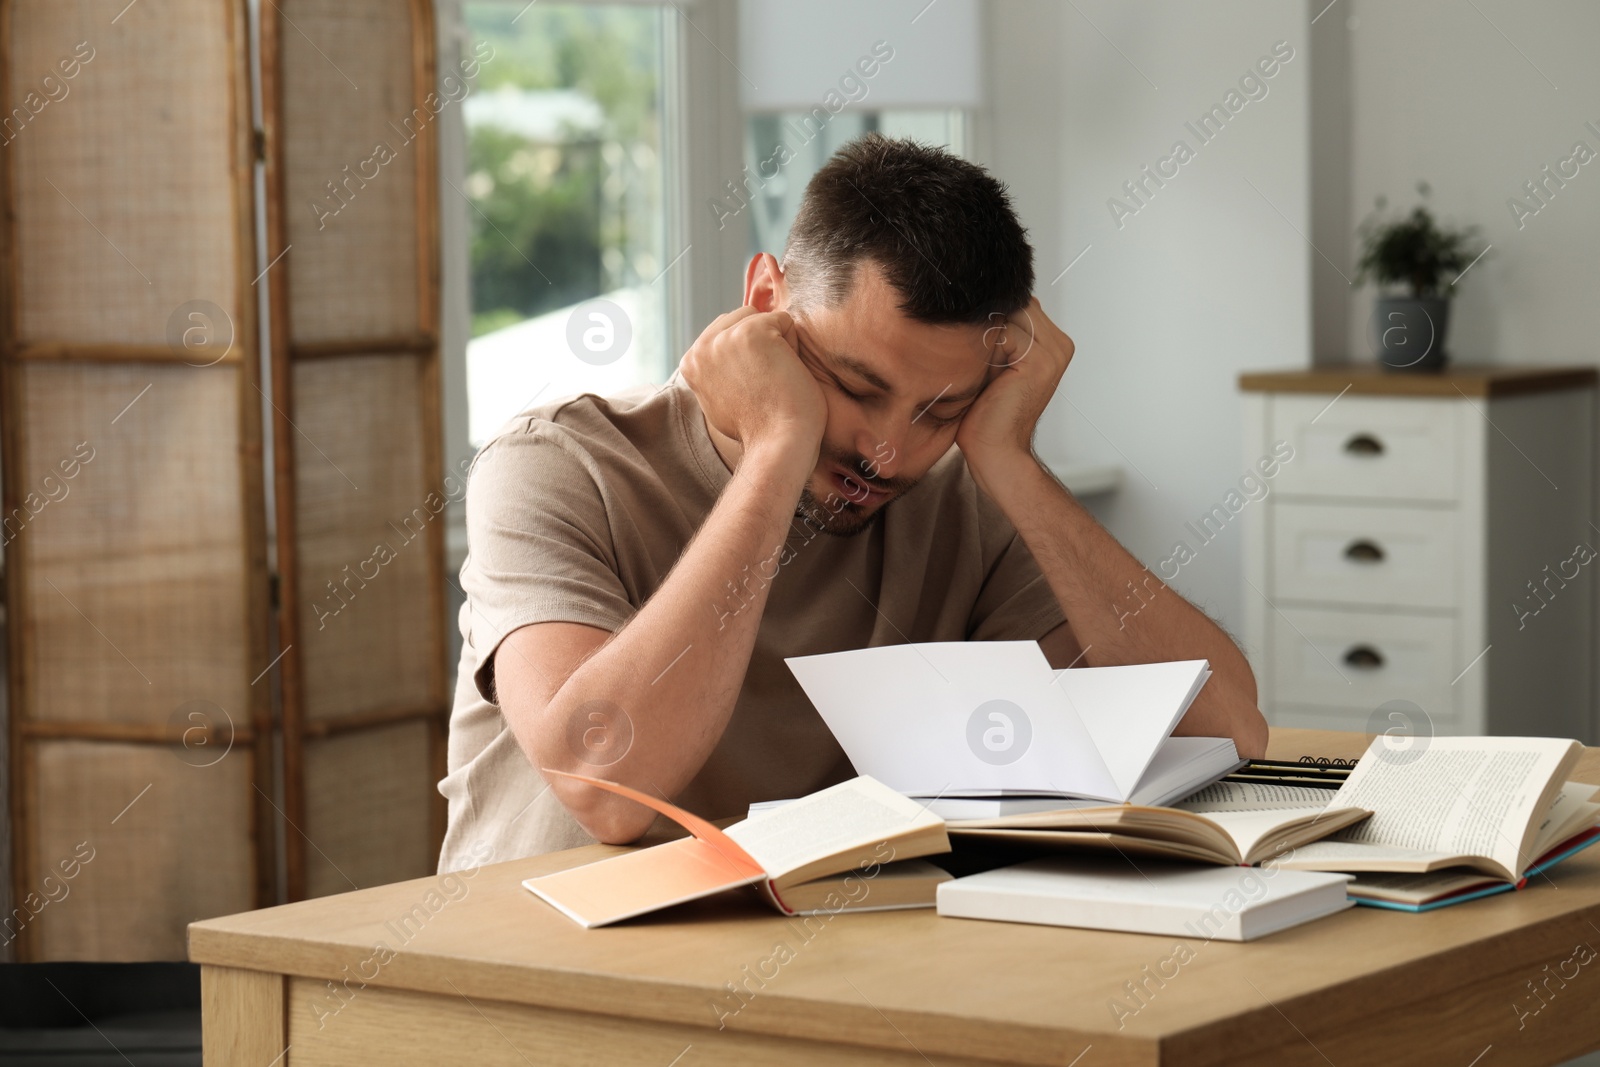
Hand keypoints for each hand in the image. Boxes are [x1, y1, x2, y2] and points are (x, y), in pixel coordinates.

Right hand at [680, 306, 827, 460]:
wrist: (777, 443)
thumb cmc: (759, 428)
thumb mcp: (720, 399)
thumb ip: (716, 371)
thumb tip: (723, 351)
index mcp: (691, 362)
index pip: (726, 332)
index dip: (749, 356)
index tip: (753, 388)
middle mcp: (701, 347)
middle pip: (743, 318)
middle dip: (762, 344)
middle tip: (766, 384)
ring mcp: (725, 337)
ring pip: (764, 318)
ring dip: (778, 344)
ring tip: (775, 378)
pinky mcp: (753, 331)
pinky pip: (785, 321)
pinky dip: (794, 346)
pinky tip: (785, 373)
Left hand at [956, 296, 1073, 480]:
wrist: (994, 451)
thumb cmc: (985, 413)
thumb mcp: (991, 363)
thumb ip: (996, 331)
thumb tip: (975, 302)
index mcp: (1053, 342)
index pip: (1016, 302)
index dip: (988, 319)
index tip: (974, 348)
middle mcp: (1059, 344)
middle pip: (1012, 304)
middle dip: (986, 325)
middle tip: (976, 363)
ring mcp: (1054, 351)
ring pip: (1007, 315)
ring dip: (984, 338)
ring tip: (980, 371)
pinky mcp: (1041, 360)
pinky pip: (1004, 333)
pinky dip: (984, 351)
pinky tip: (983, 377)